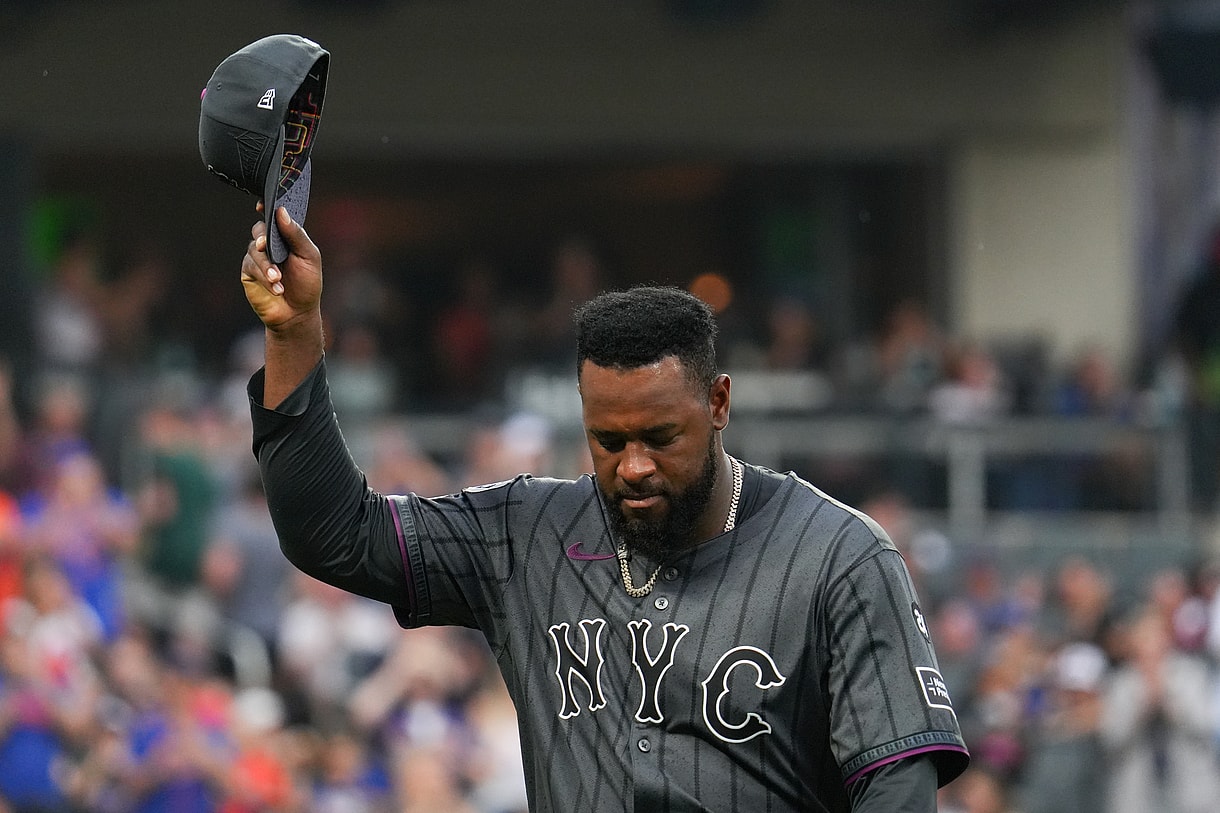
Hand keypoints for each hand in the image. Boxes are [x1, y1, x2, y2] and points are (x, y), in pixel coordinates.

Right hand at [241, 205, 322, 331]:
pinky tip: (277, 288)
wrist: (297, 313)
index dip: (267, 207)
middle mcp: (270, 244)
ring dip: (267, 266)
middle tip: (266, 245)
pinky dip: (265, 277)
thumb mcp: (309, 257)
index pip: (274, 217)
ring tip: (279, 279)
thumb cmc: (307, 284)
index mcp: (286, 237)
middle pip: (259, 229)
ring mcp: (258, 257)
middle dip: (263, 237)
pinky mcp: (249, 272)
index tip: (262, 204)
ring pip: (254, 250)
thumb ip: (296, 235)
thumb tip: (281, 212)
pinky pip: (251, 267)